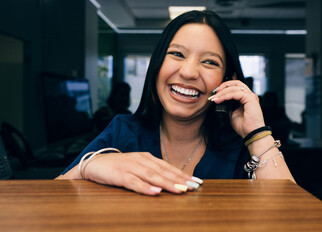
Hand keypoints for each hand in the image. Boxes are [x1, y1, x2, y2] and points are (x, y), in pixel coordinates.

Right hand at [81, 152, 198, 195]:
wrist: (94, 163)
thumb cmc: (118, 167)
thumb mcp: (137, 167)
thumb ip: (151, 172)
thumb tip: (169, 182)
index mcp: (146, 158)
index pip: (168, 167)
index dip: (183, 174)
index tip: (196, 181)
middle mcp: (141, 161)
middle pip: (163, 171)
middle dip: (180, 179)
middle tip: (193, 186)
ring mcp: (130, 167)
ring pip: (152, 176)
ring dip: (167, 183)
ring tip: (180, 190)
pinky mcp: (120, 175)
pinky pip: (134, 183)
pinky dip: (145, 188)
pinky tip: (155, 192)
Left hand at [210, 80, 265, 137]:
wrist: (251, 134)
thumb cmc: (244, 126)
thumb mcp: (232, 114)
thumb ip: (228, 106)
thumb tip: (220, 100)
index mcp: (247, 98)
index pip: (236, 86)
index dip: (225, 87)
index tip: (216, 93)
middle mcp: (250, 95)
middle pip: (236, 83)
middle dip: (224, 85)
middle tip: (215, 92)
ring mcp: (251, 96)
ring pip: (235, 87)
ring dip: (223, 92)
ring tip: (215, 98)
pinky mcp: (250, 99)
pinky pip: (236, 93)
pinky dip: (226, 96)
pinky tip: (220, 99)